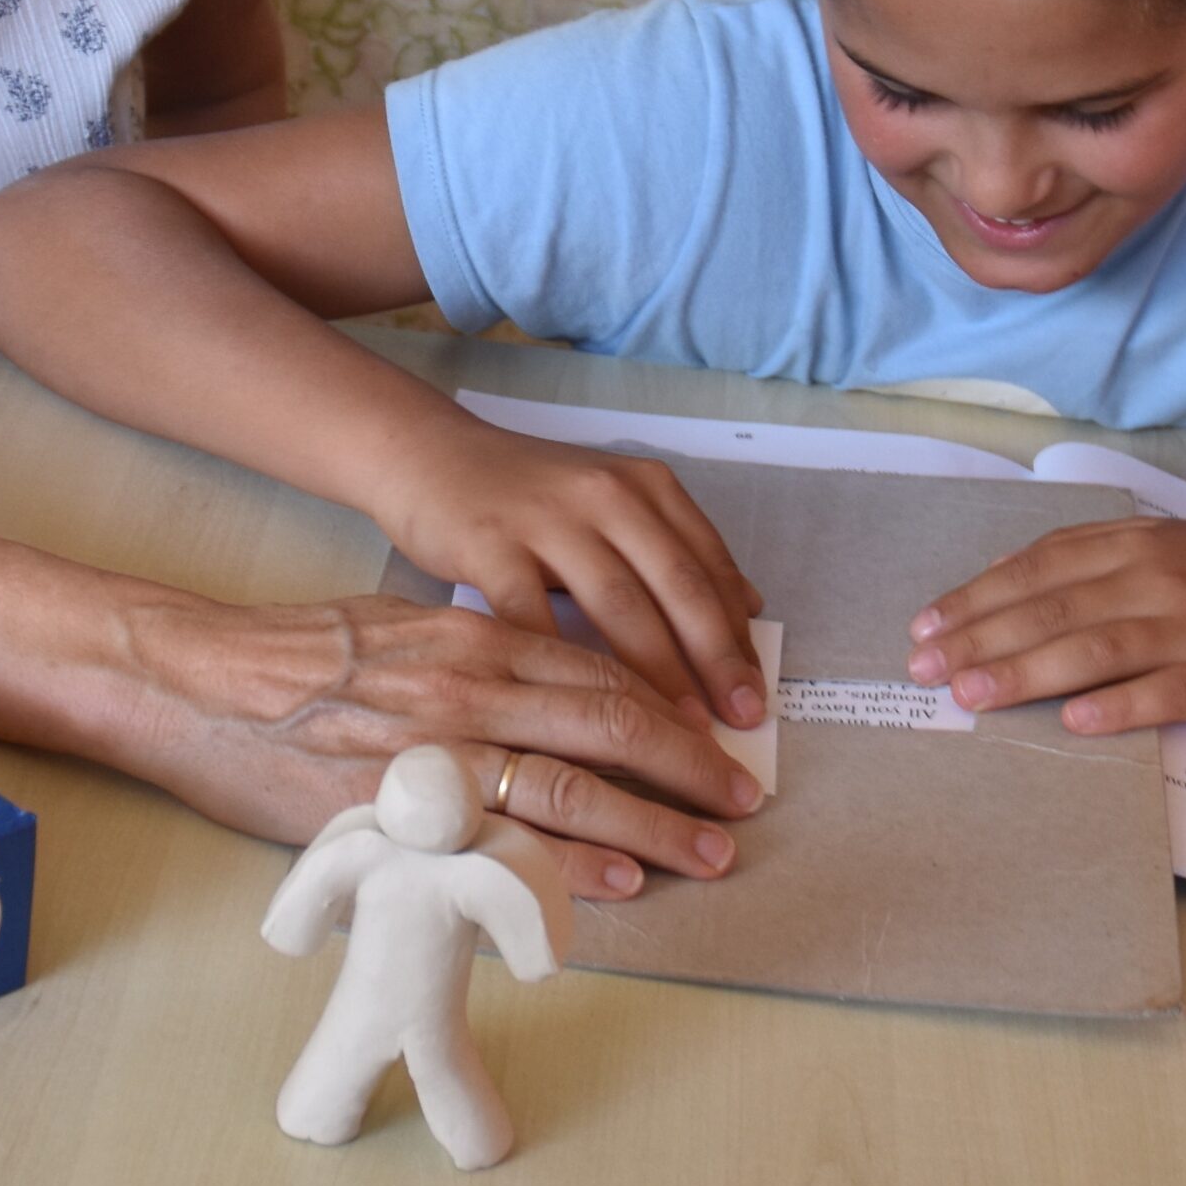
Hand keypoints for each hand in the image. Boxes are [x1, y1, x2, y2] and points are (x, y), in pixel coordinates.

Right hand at [112, 585, 764, 900]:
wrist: (200, 680)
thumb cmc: (299, 656)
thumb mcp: (402, 631)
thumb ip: (478, 660)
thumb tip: (550, 695)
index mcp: (473, 638)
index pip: (600, 673)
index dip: (670, 712)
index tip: (716, 743)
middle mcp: (468, 686)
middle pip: (610, 726)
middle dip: (687, 768)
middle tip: (743, 803)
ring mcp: (436, 752)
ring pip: (574, 785)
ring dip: (654, 824)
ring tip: (709, 854)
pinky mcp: (399, 812)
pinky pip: (505, 843)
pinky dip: (572, 864)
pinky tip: (621, 882)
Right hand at [365, 419, 766, 729]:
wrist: (427, 455)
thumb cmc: (527, 494)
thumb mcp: (612, 503)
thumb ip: (675, 549)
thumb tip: (749, 607)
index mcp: (645, 487)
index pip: (708, 566)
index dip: (737, 635)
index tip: (757, 695)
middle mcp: (607, 494)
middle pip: (677, 585)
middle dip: (715, 659)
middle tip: (741, 720)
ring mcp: (548, 517)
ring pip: (619, 605)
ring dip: (657, 674)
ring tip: (683, 730)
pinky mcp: (491, 543)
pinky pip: (535, 618)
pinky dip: (564, 670)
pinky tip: (582, 716)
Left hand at [903, 517, 1185, 731]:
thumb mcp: (1159, 545)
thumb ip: (1085, 559)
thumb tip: (1001, 579)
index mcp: (1131, 544)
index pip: (1034, 571)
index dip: (974, 600)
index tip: (922, 629)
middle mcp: (1155, 579)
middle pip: (1052, 610)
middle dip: (979, 640)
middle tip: (925, 671)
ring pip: (1095, 649)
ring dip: (1026, 672)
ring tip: (972, 697)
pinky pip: (1165, 693)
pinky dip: (1118, 706)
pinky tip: (1074, 722)